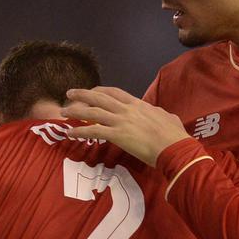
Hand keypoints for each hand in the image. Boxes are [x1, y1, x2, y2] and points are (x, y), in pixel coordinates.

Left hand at [60, 87, 190, 166]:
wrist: (174, 147)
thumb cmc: (174, 135)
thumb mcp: (168, 118)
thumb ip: (160, 114)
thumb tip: (162, 114)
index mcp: (138, 104)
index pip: (115, 92)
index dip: (99, 91)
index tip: (90, 91)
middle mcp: (127, 109)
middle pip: (99, 98)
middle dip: (82, 95)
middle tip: (69, 94)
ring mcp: (121, 121)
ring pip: (93, 112)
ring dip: (75, 111)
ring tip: (63, 112)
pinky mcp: (118, 135)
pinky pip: (94, 131)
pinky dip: (80, 131)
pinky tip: (70, 133)